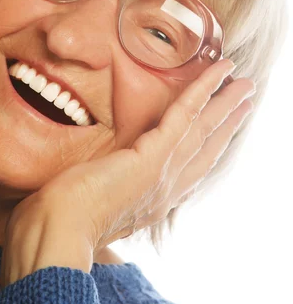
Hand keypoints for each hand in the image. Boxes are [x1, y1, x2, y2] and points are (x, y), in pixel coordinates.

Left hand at [0, 59, 255, 286]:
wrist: (58, 232)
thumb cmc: (60, 221)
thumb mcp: (86, 202)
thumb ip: (94, 187)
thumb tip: (82, 178)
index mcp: (149, 202)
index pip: (187, 170)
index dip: (207, 149)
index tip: (219, 131)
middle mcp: (164, 191)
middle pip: (205, 151)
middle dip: (227, 125)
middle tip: (245, 101)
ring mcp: (161, 174)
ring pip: (202, 131)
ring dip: (226, 104)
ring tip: (245, 83)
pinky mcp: (152, 157)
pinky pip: (185, 115)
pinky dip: (204, 90)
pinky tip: (219, 71)